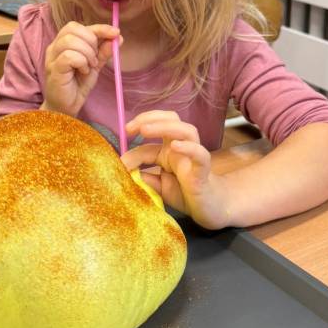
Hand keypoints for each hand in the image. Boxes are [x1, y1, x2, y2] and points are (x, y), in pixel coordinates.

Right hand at [43, 21, 120, 116]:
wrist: (66, 107)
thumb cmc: (77, 85)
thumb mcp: (95, 65)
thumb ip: (104, 51)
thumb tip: (117, 37)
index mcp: (63, 42)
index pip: (79, 26)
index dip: (99, 27)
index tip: (115, 33)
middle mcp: (55, 46)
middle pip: (73, 28)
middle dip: (91, 41)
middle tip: (96, 59)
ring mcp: (52, 57)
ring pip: (70, 41)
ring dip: (87, 53)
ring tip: (90, 66)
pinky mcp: (54, 68)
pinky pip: (69, 55)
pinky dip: (81, 62)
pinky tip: (83, 71)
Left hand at [121, 110, 228, 229]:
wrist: (208, 210)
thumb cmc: (184, 194)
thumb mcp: (157, 186)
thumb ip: (144, 177)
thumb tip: (125, 169)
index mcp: (167, 151)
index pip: (149, 141)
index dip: (133, 146)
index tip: (119, 155)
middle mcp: (180, 149)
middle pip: (171, 120)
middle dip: (149, 118)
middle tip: (129, 128)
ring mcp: (193, 157)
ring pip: (187, 130)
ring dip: (165, 126)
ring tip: (145, 129)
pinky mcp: (203, 171)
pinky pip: (201, 155)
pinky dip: (189, 148)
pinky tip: (176, 146)